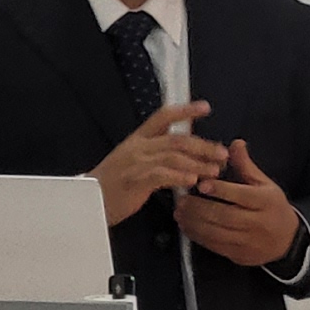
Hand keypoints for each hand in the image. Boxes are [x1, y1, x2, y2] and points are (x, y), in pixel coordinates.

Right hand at [94, 101, 224, 225]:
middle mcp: (138, 147)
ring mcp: (135, 162)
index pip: (163, 116)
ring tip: (214, 170)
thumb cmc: (112, 185)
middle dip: (203, 145)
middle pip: (176, 139)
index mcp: (138, 139)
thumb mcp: (132, 161)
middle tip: (222, 153)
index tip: (205, 107)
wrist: (87, 202)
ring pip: (173, 155)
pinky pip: (161, 174)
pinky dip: (179, 175)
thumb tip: (186, 151)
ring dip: (198, 162)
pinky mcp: (134, 180)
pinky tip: (192, 180)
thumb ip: (156, 153)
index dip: (185, 110)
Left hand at [182, 138, 303, 269]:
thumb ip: (246, 166)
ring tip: (180, 212)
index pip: (241, 195)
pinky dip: (197, 235)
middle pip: (225, 216)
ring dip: (194, 223)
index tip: (202, 184)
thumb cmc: (272, 207)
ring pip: (216, 233)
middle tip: (182, 200)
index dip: (221, 190)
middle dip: (200, 208)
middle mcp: (257, 222)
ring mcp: (247, 241)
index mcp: (266, 201)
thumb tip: (235, 143)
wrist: (285, 242)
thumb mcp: (265, 184)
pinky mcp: (237, 254)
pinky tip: (187, 226)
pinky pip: (213, 245)